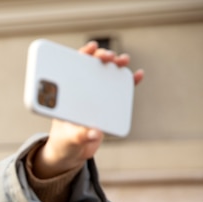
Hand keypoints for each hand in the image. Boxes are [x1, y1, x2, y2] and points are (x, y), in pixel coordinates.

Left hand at [32, 41, 143, 178]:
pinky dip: (129, 82)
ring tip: (123, 60)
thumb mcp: (70, 140)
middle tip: (108, 56)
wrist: (71, 152)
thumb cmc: (64, 143)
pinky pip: (119, 91)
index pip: (72, 69)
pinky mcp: (106, 106)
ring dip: (115, 65)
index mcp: (66, 97)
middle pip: (91, 68)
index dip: (82, 56)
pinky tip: (138, 74)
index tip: (91, 48)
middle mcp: (80, 92)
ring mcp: (94, 98)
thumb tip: (94, 133)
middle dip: (100, 57)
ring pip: (106, 76)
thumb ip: (81, 136)